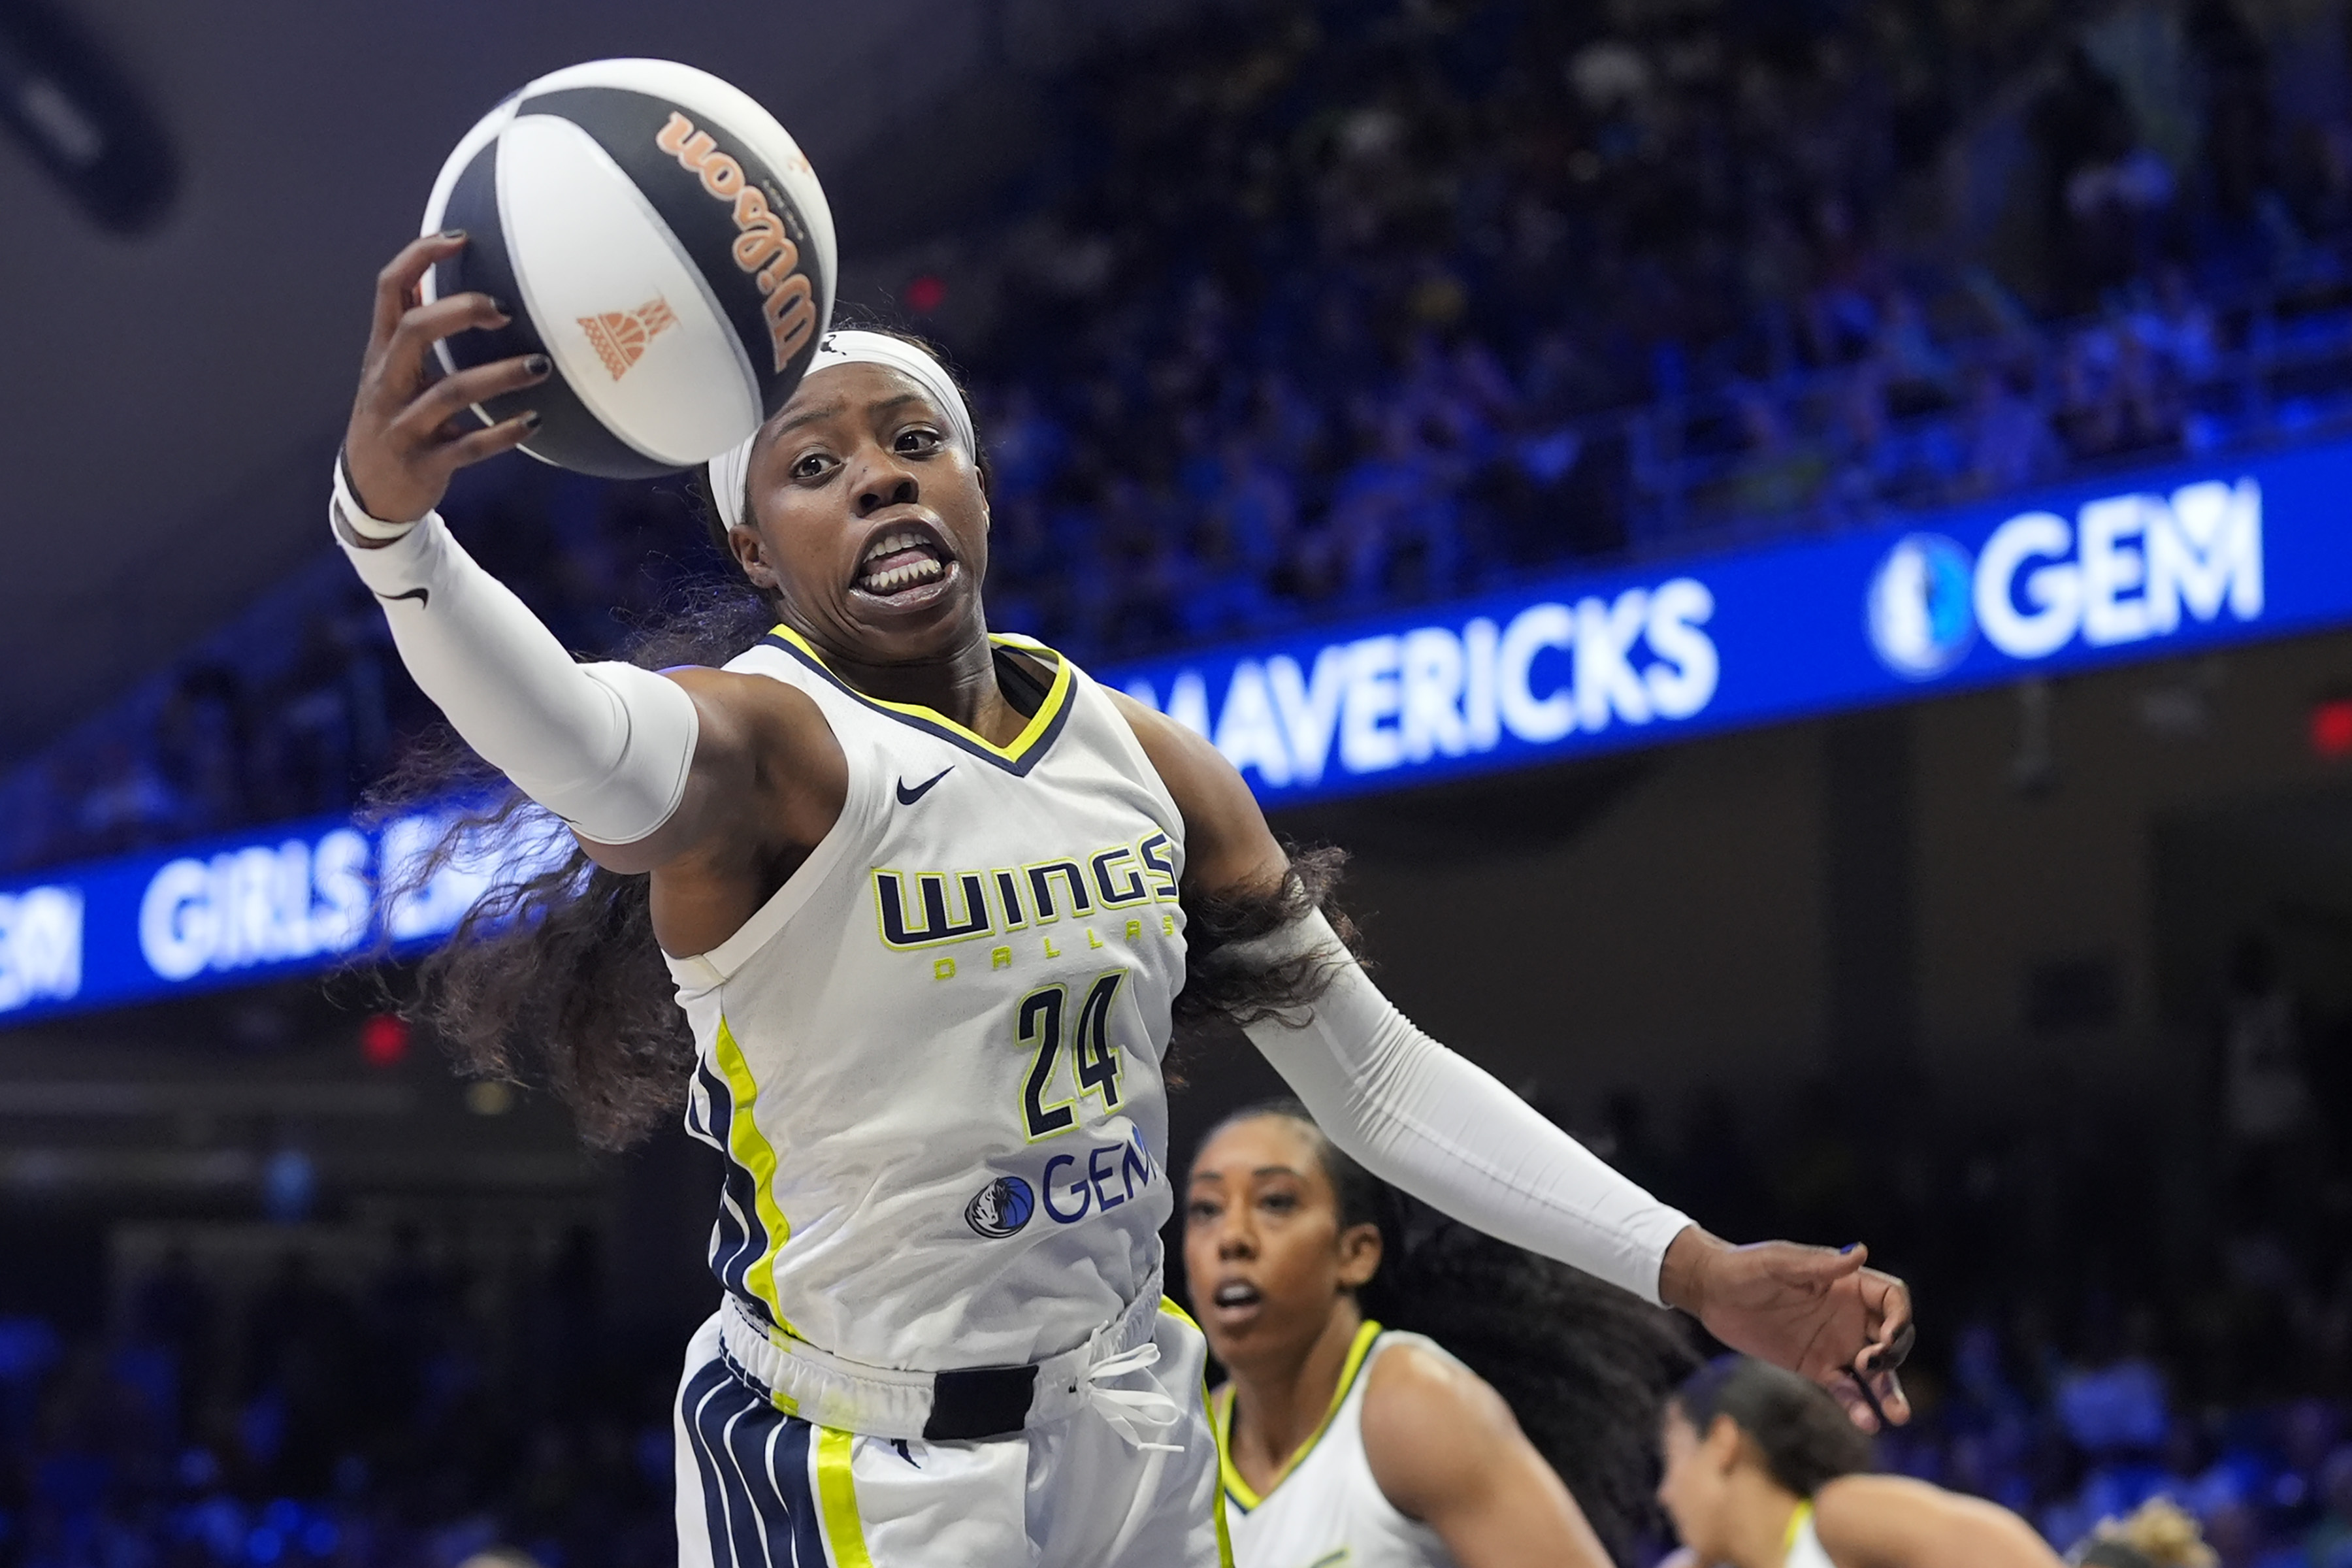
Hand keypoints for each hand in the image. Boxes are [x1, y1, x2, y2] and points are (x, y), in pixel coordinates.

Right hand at [343, 232, 548, 525]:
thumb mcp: (392, 373)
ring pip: (450, 391)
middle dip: (459, 311)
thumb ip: (415, 332)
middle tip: (505, 308)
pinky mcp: (425, 464)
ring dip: (499, 375)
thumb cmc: (393, 419)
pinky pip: (468, 447)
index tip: (460, 239)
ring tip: (540, 365)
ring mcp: (404, 425)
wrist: (369, 494)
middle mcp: (387, 383)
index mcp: (381, 353)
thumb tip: (443, 278)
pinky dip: (503, 433)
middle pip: (415, 331)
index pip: (390, 291)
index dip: (420, 258)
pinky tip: (534, 421)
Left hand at [1659, 1228, 1913, 1430]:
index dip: (1899, 1317)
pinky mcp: (1816, 1367)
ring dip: (1889, 1392)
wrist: (1710, 1292)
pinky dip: (1858, 1406)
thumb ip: (1820, 1264)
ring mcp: (1834, 1343)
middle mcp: (1848, 1315)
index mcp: (1846, 1284)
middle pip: (1891, 1337)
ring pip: (1874, 1371)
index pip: (1892, 1298)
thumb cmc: (1744, 1266)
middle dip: (1894, 1354)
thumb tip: (1861, 1252)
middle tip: (1871, 1365)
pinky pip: (1845, 1389)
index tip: (1885, 1336)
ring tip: (1897, 1415)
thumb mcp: (1780, 1262)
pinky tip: (1867, 1422)